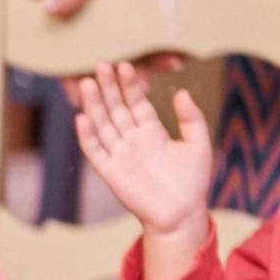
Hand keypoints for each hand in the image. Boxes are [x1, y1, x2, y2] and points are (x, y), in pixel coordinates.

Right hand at [70, 61, 211, 279]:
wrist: (182, 214)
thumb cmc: (192, 182)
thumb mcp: (198, 144)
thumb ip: (191, 118)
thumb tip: (181, 92)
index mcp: (152, 132)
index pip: (136, 103)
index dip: (130, 85)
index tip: (125, 66)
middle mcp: (133, 141)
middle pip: (116, 109)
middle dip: (108, 87)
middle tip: (100, 65)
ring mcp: (120, 155)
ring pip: (103, 125)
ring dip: (94, 105)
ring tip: (87, 83)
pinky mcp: (111, 172)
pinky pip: (96, 152)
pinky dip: (87, 136)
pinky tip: (81, 118)